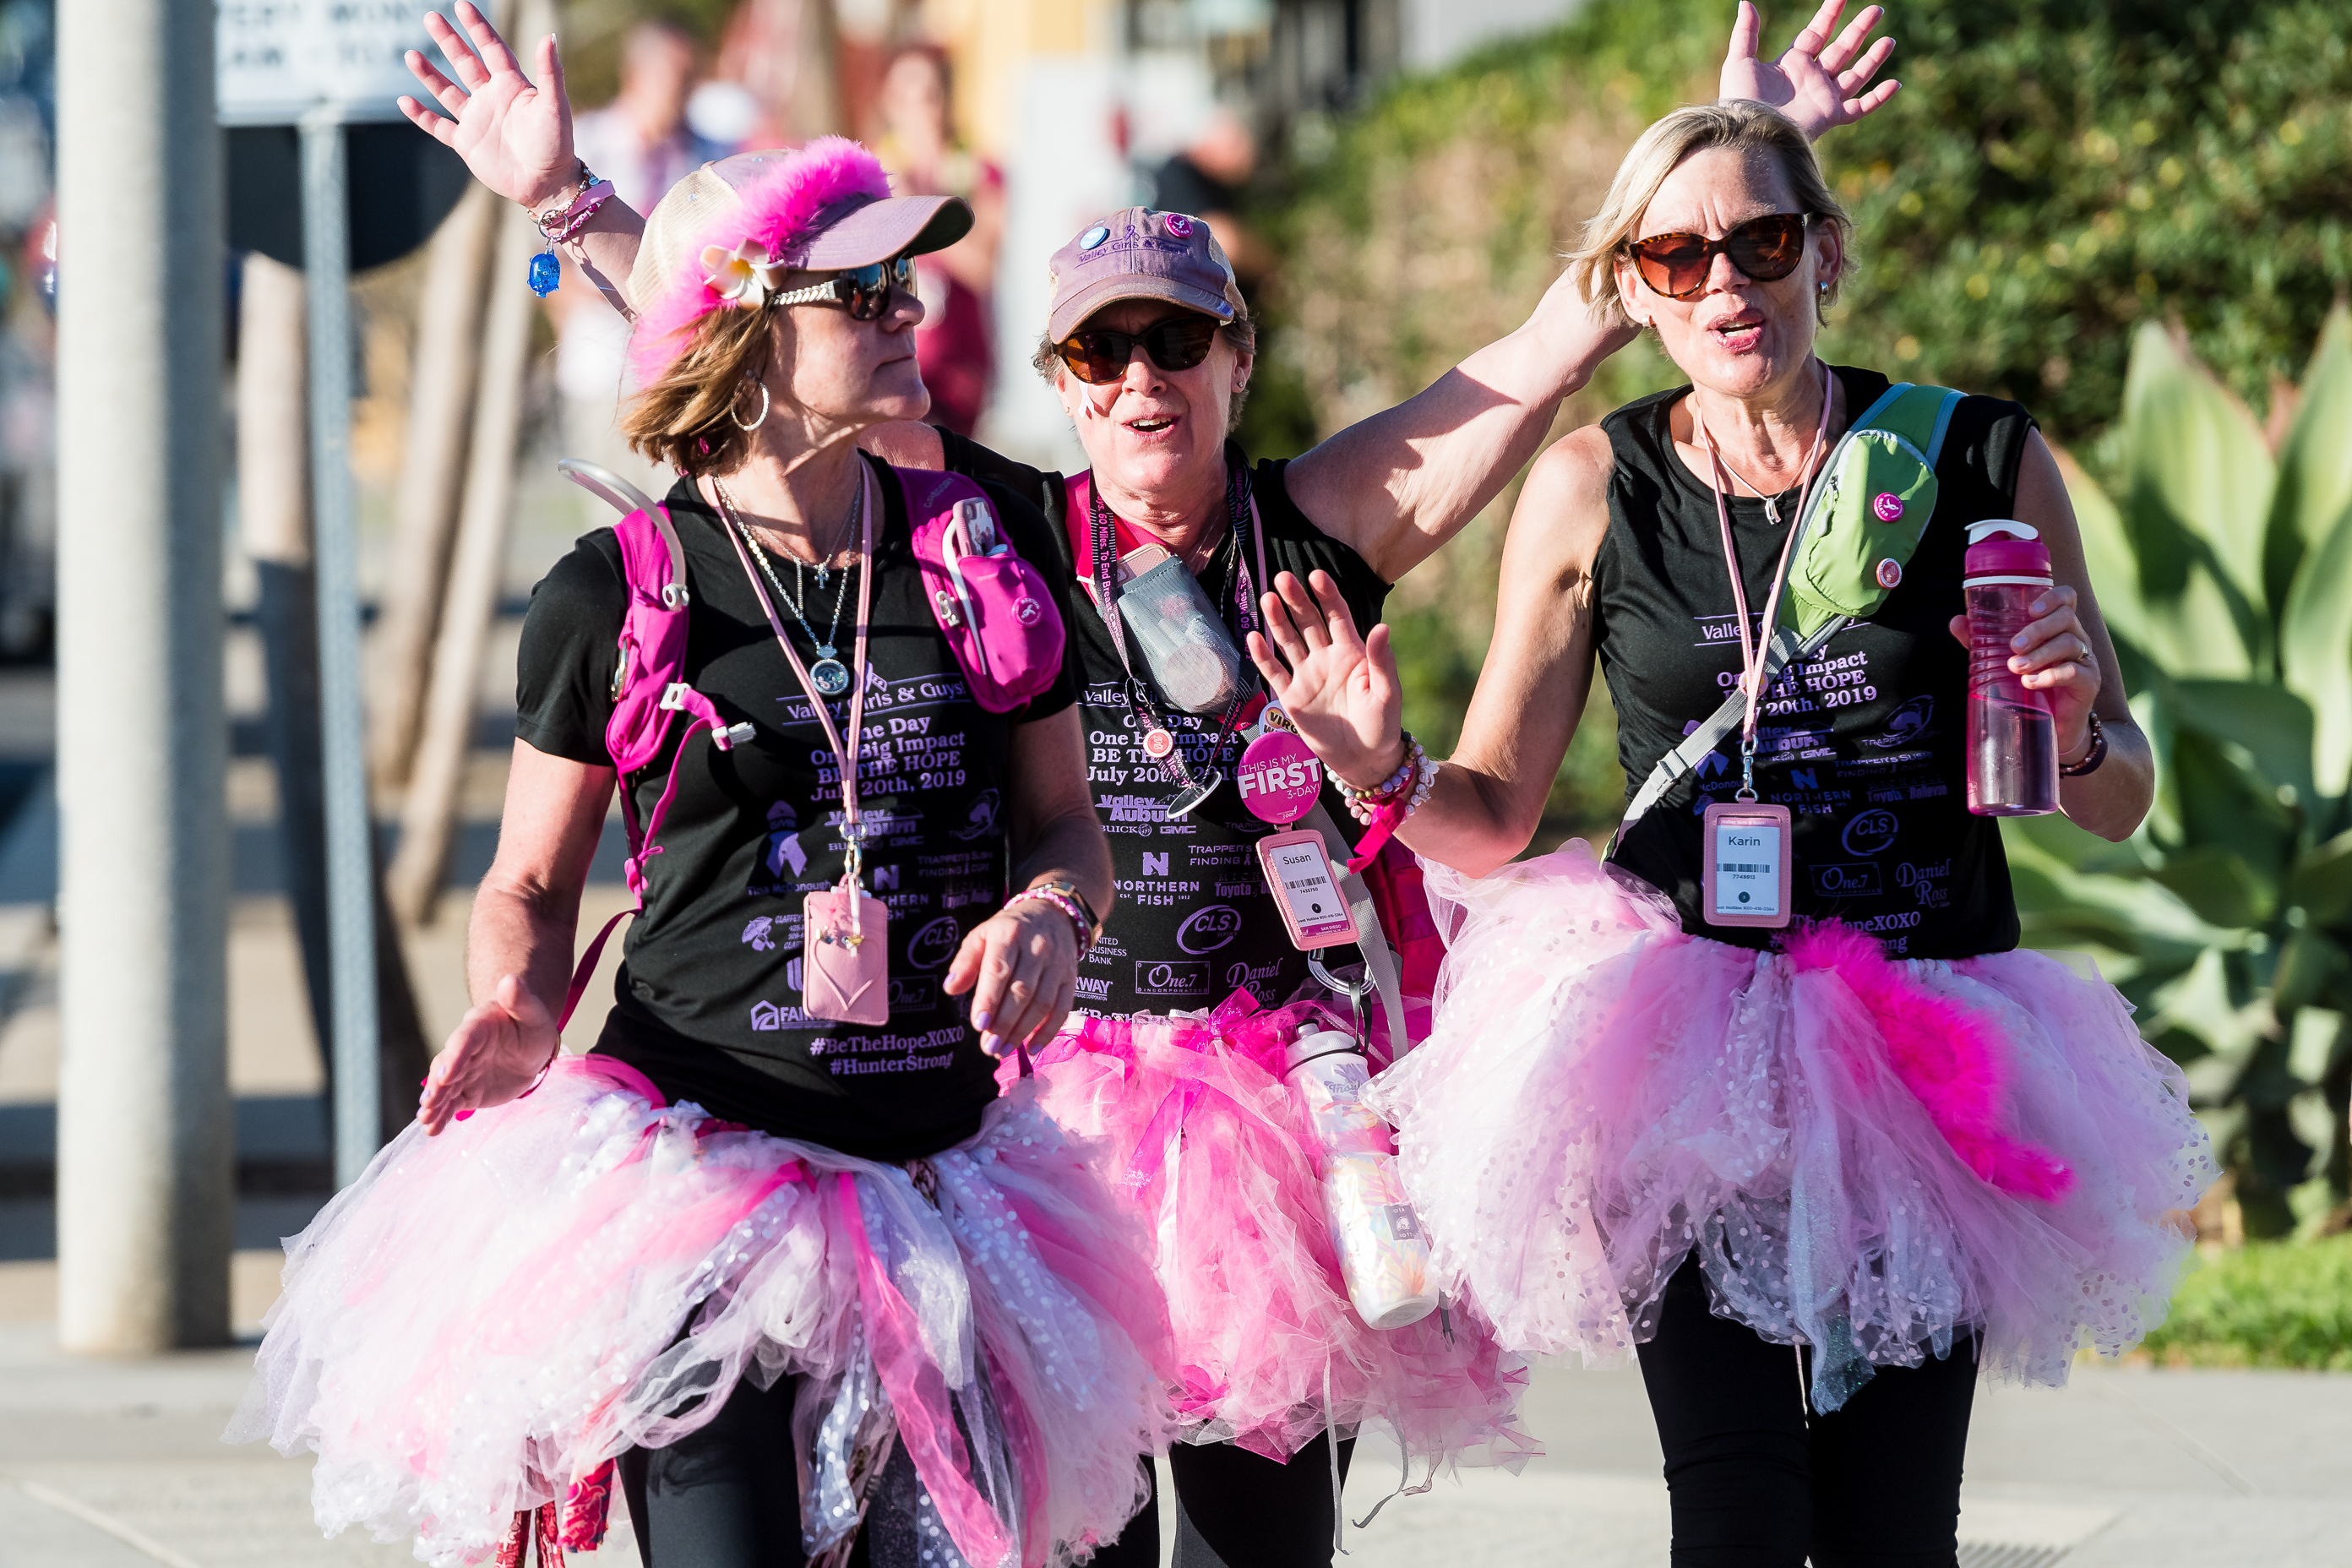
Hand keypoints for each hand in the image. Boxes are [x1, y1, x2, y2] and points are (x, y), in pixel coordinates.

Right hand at [400, 3, 577, 208]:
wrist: (547, 185)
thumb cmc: (557, 145)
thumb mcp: (555, 106)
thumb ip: (550, 72)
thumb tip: (549, 36)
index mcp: (512, 85)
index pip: (491, 49)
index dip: (477, 27)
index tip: (461, 5)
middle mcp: (492, 98)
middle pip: (465, 63)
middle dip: (448, 40)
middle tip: (430, 17)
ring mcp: (477, 120)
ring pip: (447, 91)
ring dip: (429, 74)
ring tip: (410, 55)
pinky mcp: (467, 144)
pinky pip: (439, 126)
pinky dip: (421, 116)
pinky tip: (404, 101)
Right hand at [418, 972, 558, 1134]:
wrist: (529, 1045)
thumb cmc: (530, 1024)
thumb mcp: (532, 1012)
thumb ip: (520, 999)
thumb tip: (510, 979)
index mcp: (477, 1027)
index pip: (464, 1041)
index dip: (455, 1056)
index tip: (447, 1073)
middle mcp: (464, 1050)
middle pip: (447, 1067)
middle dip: (438, 1085)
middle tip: (430, 1102)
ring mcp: (462, 1072)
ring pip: (445, 1088)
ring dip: (434, 1103)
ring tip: (426, 1119)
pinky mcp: (466, 1091)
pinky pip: (452, 1104)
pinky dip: (441, 1116)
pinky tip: (432, 1130)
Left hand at [945, 899, 1076, 1056]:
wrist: (1053, 913)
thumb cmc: (1009, 930)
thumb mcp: (981, 935)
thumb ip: (965, 961)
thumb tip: (951, 988)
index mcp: (1009, 934)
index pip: (999, 970)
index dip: (989, 999)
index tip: (979, 1025)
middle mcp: (1037, 948)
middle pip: (1022, 991)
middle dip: (1005, 1023)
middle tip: (989, 1046)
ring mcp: (1057, 964)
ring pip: (1043, 1003)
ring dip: (1023, 1031)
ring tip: (1004, 1050)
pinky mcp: (1072, 977)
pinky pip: (1063, 1008)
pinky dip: (1048, 1031)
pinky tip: (1032, 1048)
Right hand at [1244, 570, 1403, 789]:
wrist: (1364, 759)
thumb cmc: (1382, 725)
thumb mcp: (1387, 692)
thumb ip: (1382, 661)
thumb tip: (1382, 626)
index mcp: (1352, 652)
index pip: (1337, 615)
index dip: (1327, 595)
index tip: (1316, 575)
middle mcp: (1327, 658)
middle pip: (1308, 622)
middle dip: (1296, 600)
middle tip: (1283, 578)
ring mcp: (1307, 676)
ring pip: (1288, 641)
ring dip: (1278, 620)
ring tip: (1267, 598)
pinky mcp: (1292, 696)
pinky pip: (1273, 672)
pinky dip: (1262, 656)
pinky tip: (1253, 636)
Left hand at [1720, 0, 1899, 140]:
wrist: (1748, 131)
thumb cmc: (1740, 100)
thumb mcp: (1739, 60)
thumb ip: (1746, 32)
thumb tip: (1746, 2)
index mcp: (1792, 63)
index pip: (1817, 33)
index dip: (1830, 14)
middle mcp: (1811, 79)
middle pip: (1841, 49)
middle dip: (1859, 30)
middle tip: (1876, 10)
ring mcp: (1822, 98)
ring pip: (1855, 75)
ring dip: (1873, 58)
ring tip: (1889, 41)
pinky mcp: (1830, 116)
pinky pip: (1860, 108)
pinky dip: (1878, 98)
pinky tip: (1895, 83)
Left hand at [1946, 584, 2101, 760]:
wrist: (2049, 726)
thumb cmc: (2026, 685)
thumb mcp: (2002, 660)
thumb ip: (1982, 641)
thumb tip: (1957, 621)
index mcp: (2058, 626)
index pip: (2067, 598)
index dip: (2053, 597)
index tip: (2030, 609)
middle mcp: (2076, 637)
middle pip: (2066, 618)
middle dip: (2038, 629)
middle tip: (2014, 646)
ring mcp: (2086, 659)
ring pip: (2068, 644)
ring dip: (2039, 654)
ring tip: (2016, 668)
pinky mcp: (2089, 683)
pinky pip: (2074, 672)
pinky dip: (2050, 676)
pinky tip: (2031, 682)